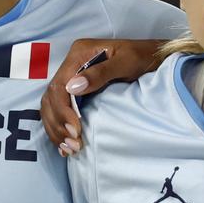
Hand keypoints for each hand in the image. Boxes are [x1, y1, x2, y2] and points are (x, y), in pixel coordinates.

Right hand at [41, 39, 166, 155]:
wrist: (153, 56)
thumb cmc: (143, 57)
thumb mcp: (126, 62)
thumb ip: (101, 73)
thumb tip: (73, 88)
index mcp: (79, 53)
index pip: (59, 86)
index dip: (63, 111)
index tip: (75, 130)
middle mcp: (71, 64)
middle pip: (51, 98)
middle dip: (59, 124)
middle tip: (73, 145)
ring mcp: (71, 76)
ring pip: (50, 106)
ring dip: (56, 129)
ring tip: (68, 149)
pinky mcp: (75, 88)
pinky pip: (58, 109)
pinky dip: (57, 127)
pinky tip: (63, 144)